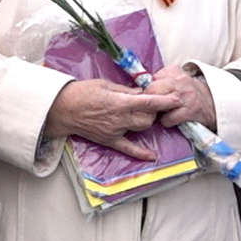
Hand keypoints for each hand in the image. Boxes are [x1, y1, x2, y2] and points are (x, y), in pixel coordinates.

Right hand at [41, 80, 178, 159]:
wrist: (63, 108)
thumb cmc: (82, 92)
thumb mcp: (105, 84)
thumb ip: (126, 90)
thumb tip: (141, 92)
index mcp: (119, 102)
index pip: (148, 102)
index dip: (165, 101)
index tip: (177, 98)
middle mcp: (119, 118)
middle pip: (148, 117)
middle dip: (155, 110)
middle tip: (155, 103)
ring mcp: (115, 131)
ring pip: (141, 128)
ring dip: (147, 121)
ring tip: (147, 114)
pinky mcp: (109, 140)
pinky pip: (127, 148)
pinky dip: (140, 153)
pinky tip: (151, 156)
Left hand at [145, 65, 215, 130]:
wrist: (213, 104)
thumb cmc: (189, 93)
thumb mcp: (177, 79)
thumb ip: (161, 80)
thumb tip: (140, 88)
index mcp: (174, 71)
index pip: (152, 78)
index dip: (149, 89)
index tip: (152, 95)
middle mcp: (180, 81)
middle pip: (153, 89)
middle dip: (149, 100)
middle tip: (151, 107)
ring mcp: (185, 96)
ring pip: (160, 102)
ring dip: (156, 111)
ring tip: (159, 113)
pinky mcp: (190, 110)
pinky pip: (169, 117)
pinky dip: (166, 121)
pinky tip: (170, 120)